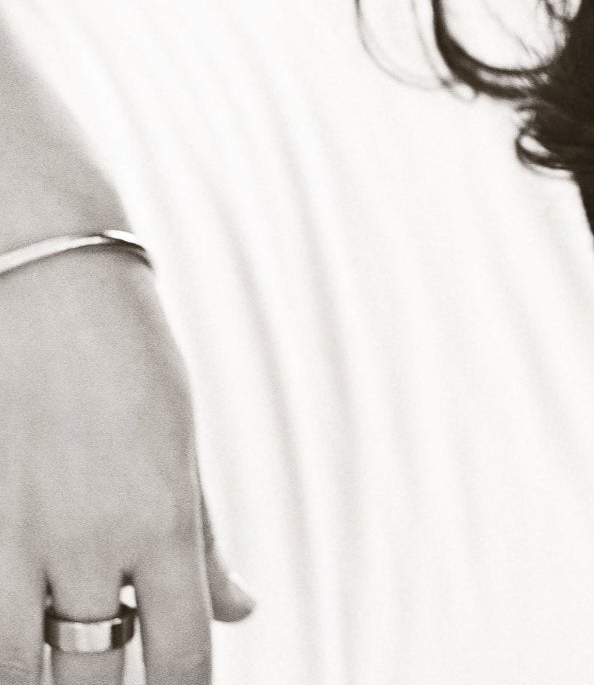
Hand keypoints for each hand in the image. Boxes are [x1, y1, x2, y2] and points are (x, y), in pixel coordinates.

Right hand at [0, 246, 252, 682]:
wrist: (47, 278)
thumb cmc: (125, 354)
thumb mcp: (180, 441)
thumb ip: (202, 538)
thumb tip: (241, 608)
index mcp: (162, 518)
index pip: (179, 657)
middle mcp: (91, 539)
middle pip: (89, 679)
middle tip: (104, 679)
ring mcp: (17, 533)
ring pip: (12, 666)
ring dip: (31, 674)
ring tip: (51, 664)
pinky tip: (14, 630)